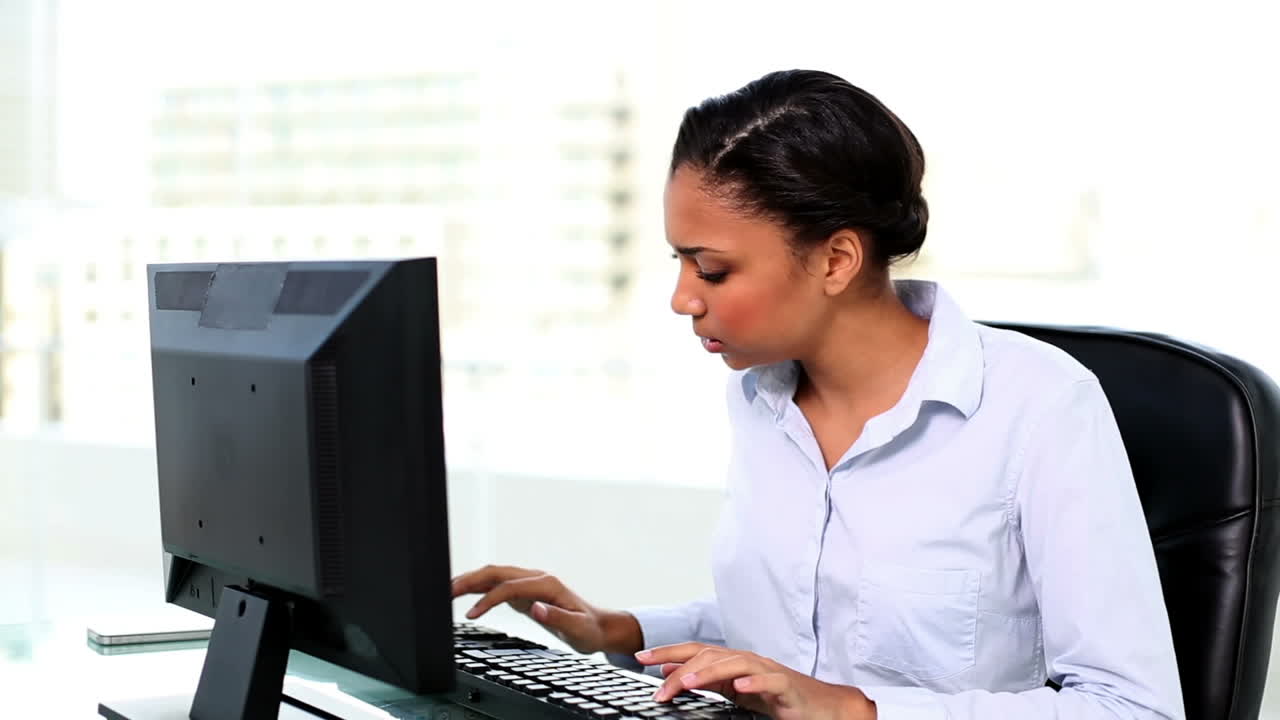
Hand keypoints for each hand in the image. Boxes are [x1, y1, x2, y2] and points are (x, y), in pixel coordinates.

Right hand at [450, 564, 640, 654]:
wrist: (597, 626)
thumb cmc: (588, 629)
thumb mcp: (577, 628)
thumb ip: (556, 617)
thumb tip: (536, 608)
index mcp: (547, 584)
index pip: (509, 586)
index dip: (488, 599)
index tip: (471, 615)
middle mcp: (536, 578)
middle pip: (497, 572)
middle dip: (471, 580)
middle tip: (446, 592)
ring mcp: (530, 583)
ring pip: (495, 575)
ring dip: (471, 580)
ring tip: (447, 590)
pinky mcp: (525, 591)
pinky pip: (498, 584)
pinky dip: (480, 587)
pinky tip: (465, 592)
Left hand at [637, 642, 875, 719]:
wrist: (821, 707)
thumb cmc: (777, 698)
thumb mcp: (733, 690)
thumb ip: (705, 680)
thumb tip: (671, 673)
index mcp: (733, 662)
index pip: (695, 651)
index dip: (667, 652)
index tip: (639, 658)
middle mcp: (748, 661)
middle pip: (710, 654)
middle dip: (680, 666)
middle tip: (657, 684)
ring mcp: (768, 672)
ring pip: (735, 664)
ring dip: (709, 672)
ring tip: (688, 683)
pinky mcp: (787, 688)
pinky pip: (770, 682)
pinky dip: (754, 682)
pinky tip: (740, 687)